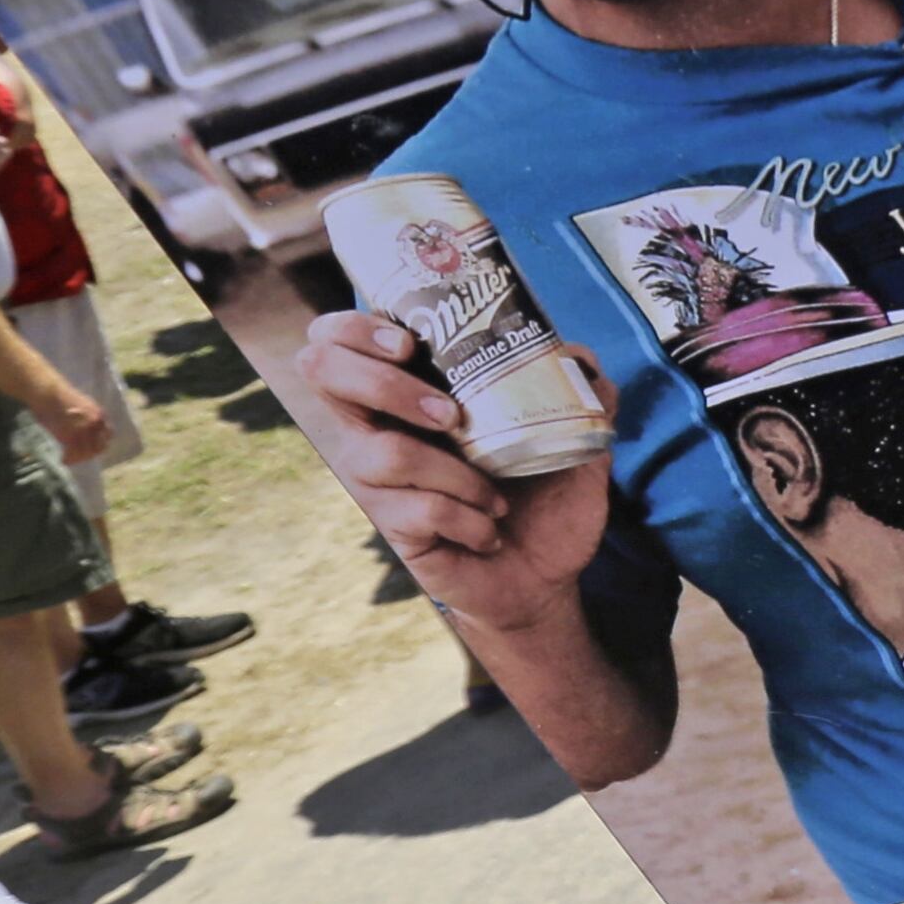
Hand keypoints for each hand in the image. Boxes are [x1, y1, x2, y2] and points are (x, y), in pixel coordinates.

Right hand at [34, 386, 113, 465]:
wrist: (47, 392)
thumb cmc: (58, 398)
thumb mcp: (81, 407)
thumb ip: (87, 419)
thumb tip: (86, 434)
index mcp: (99, 414)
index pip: (108, 435)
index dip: (99, 445)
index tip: (90, 450)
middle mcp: (96, 422)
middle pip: (98, 447)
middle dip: (88, 454)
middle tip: (77, 458)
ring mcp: (84, 428)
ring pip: (86, 452)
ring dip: (78, 458)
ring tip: (69, 459)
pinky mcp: (71, 434)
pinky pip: (73, 452)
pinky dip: (69, 459)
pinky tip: (63, 460)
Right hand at [300, 308, 614, 629]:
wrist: (543, 574)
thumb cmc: (544, 495)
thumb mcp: (570, 435)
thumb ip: (577, 390)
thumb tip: (580, 357)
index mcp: (409, 391)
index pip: (336, 340)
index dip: (353, 329)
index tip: (407, 344)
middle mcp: (377, 428)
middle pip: (323, 373)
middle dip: (388, 385)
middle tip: (450, 414)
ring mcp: (376, 480)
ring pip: (387, 454)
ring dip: (456, 473)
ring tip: (496, 493)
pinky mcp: (392, 527)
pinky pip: (419, 510)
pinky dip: (467, 518)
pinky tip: (490, 528)